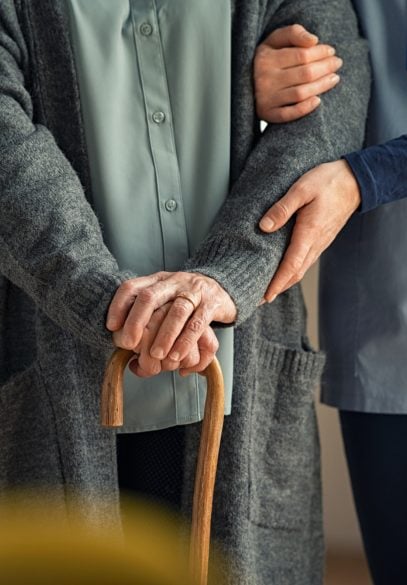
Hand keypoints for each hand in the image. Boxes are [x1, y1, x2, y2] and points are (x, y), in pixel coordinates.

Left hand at [107, 271, 235, 363]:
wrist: (224, 287)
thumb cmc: (186, 300)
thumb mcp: (165, 299)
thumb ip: (147, 317)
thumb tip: (127, 350)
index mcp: (157, 280)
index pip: (132, 287)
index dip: (119, 305)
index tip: (111, 326)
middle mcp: (174, 282)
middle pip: (150, 297)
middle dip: (136, 321)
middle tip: (129, 344)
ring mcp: (194, 291)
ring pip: (177, 311)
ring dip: (164, 335)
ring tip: (156, 356)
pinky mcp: (212, 303)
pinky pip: (198, 323)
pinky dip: (186, 341)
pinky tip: (177, 356)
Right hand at [254, 24, 341, 122]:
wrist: (245, 83)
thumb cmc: (266, 59)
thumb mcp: (274, 40)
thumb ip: (293, 33)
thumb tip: (314, 41)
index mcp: (266, 58)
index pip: (302, 55)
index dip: (321, 52)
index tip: (331, 51)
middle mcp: (265, 79)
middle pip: (305, 74)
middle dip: (325, 67)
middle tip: (337, 64)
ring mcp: (266, 98)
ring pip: (300, 93)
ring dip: (322, 86)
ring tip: (334, 78)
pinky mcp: (268, 114)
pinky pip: (289, 114)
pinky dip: (305, 108)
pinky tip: (318, 101)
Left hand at [259, 160, 360, 300]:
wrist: (354, 180)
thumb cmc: (328, 182)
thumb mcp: (302, 189)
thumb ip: (282, 208)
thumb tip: (264, 227)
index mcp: (309, 233)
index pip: (291, 266)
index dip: (277, 283)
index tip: (265, 296)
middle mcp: (315, 243)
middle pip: (295, 274)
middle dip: (277, 288)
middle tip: (258, 299)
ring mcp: (320, 243)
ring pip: (300, 269)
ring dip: (284, 282)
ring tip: (267, 290)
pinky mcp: (320, 240)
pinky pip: (305, 261)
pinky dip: (292, 271)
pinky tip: (283, 271)